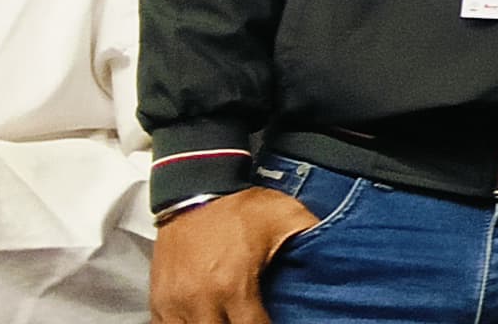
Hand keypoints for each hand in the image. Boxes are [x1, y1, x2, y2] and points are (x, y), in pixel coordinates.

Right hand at [152, 186, 318, 323]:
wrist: (195, 188)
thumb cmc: (239, 206)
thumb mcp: (285, 218)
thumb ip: (311, 237)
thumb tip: (338, 252)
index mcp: (232, 286)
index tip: (278, 321)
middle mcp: (200, 300)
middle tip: (252, 322)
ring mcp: (174, 303)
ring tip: (229, 322)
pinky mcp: (159, 299)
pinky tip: (206, 322)